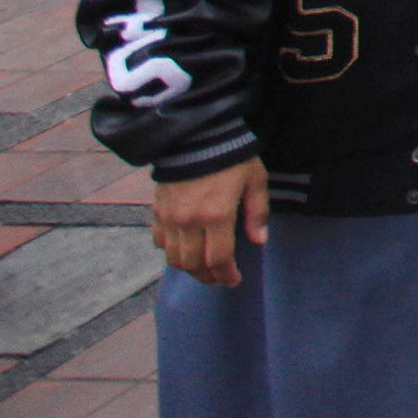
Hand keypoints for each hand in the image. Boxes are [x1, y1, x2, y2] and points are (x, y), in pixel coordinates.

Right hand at [153, 158, 270, 285]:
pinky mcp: (158, 211)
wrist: (196, 136)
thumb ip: (257, 212)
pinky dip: (171, 251)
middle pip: (194, 265)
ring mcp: (170, 218)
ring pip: (174, 258)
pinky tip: (184, 249)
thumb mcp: (255, 180)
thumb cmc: (232, 157)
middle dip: (208, 277)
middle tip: (220, 277)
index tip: (234, 280)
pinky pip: (160, 242)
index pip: (218, 259)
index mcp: (217, 215)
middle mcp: (190, 222)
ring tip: (203, 268)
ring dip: (189, 268)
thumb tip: (259, 241)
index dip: (226, 275)